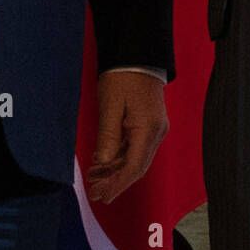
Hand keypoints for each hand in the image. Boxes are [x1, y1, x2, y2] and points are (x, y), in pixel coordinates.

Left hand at [87, 71, 168, 202]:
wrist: (138, 53)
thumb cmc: (123, 76)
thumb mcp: (110, 105)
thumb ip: (108, 136)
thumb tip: (104, 163)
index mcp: (148, 129)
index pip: (134, 167)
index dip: (118, 185)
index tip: (102, 196)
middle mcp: (156, 132)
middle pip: (136, 166)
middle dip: (115, 182)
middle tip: (94, 193)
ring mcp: (155, 128)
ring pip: (135, 158)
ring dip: (115, 170)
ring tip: (93, 177)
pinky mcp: (149, 123)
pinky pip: (135, 147)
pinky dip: (119, 156)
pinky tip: (103, 161)